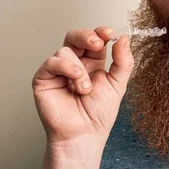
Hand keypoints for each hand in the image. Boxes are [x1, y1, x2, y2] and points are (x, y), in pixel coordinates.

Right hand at [31, 27, 133, 156]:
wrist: (84, 135)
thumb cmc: (98, 115)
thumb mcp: (118, 85)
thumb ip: (123, 61)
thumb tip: (125, 38)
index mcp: (92, 63)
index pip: (94, 39)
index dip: (100, 33)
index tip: (110, 33)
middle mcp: (74, 64)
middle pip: (75, 36)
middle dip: (87, 35)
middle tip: (98, 42)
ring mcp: (58, 70)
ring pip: (65, 50)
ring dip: (79, 68)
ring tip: (85, 89)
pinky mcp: (44, 78)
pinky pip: (52, 62)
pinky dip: (66, 67)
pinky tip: (75, 81)